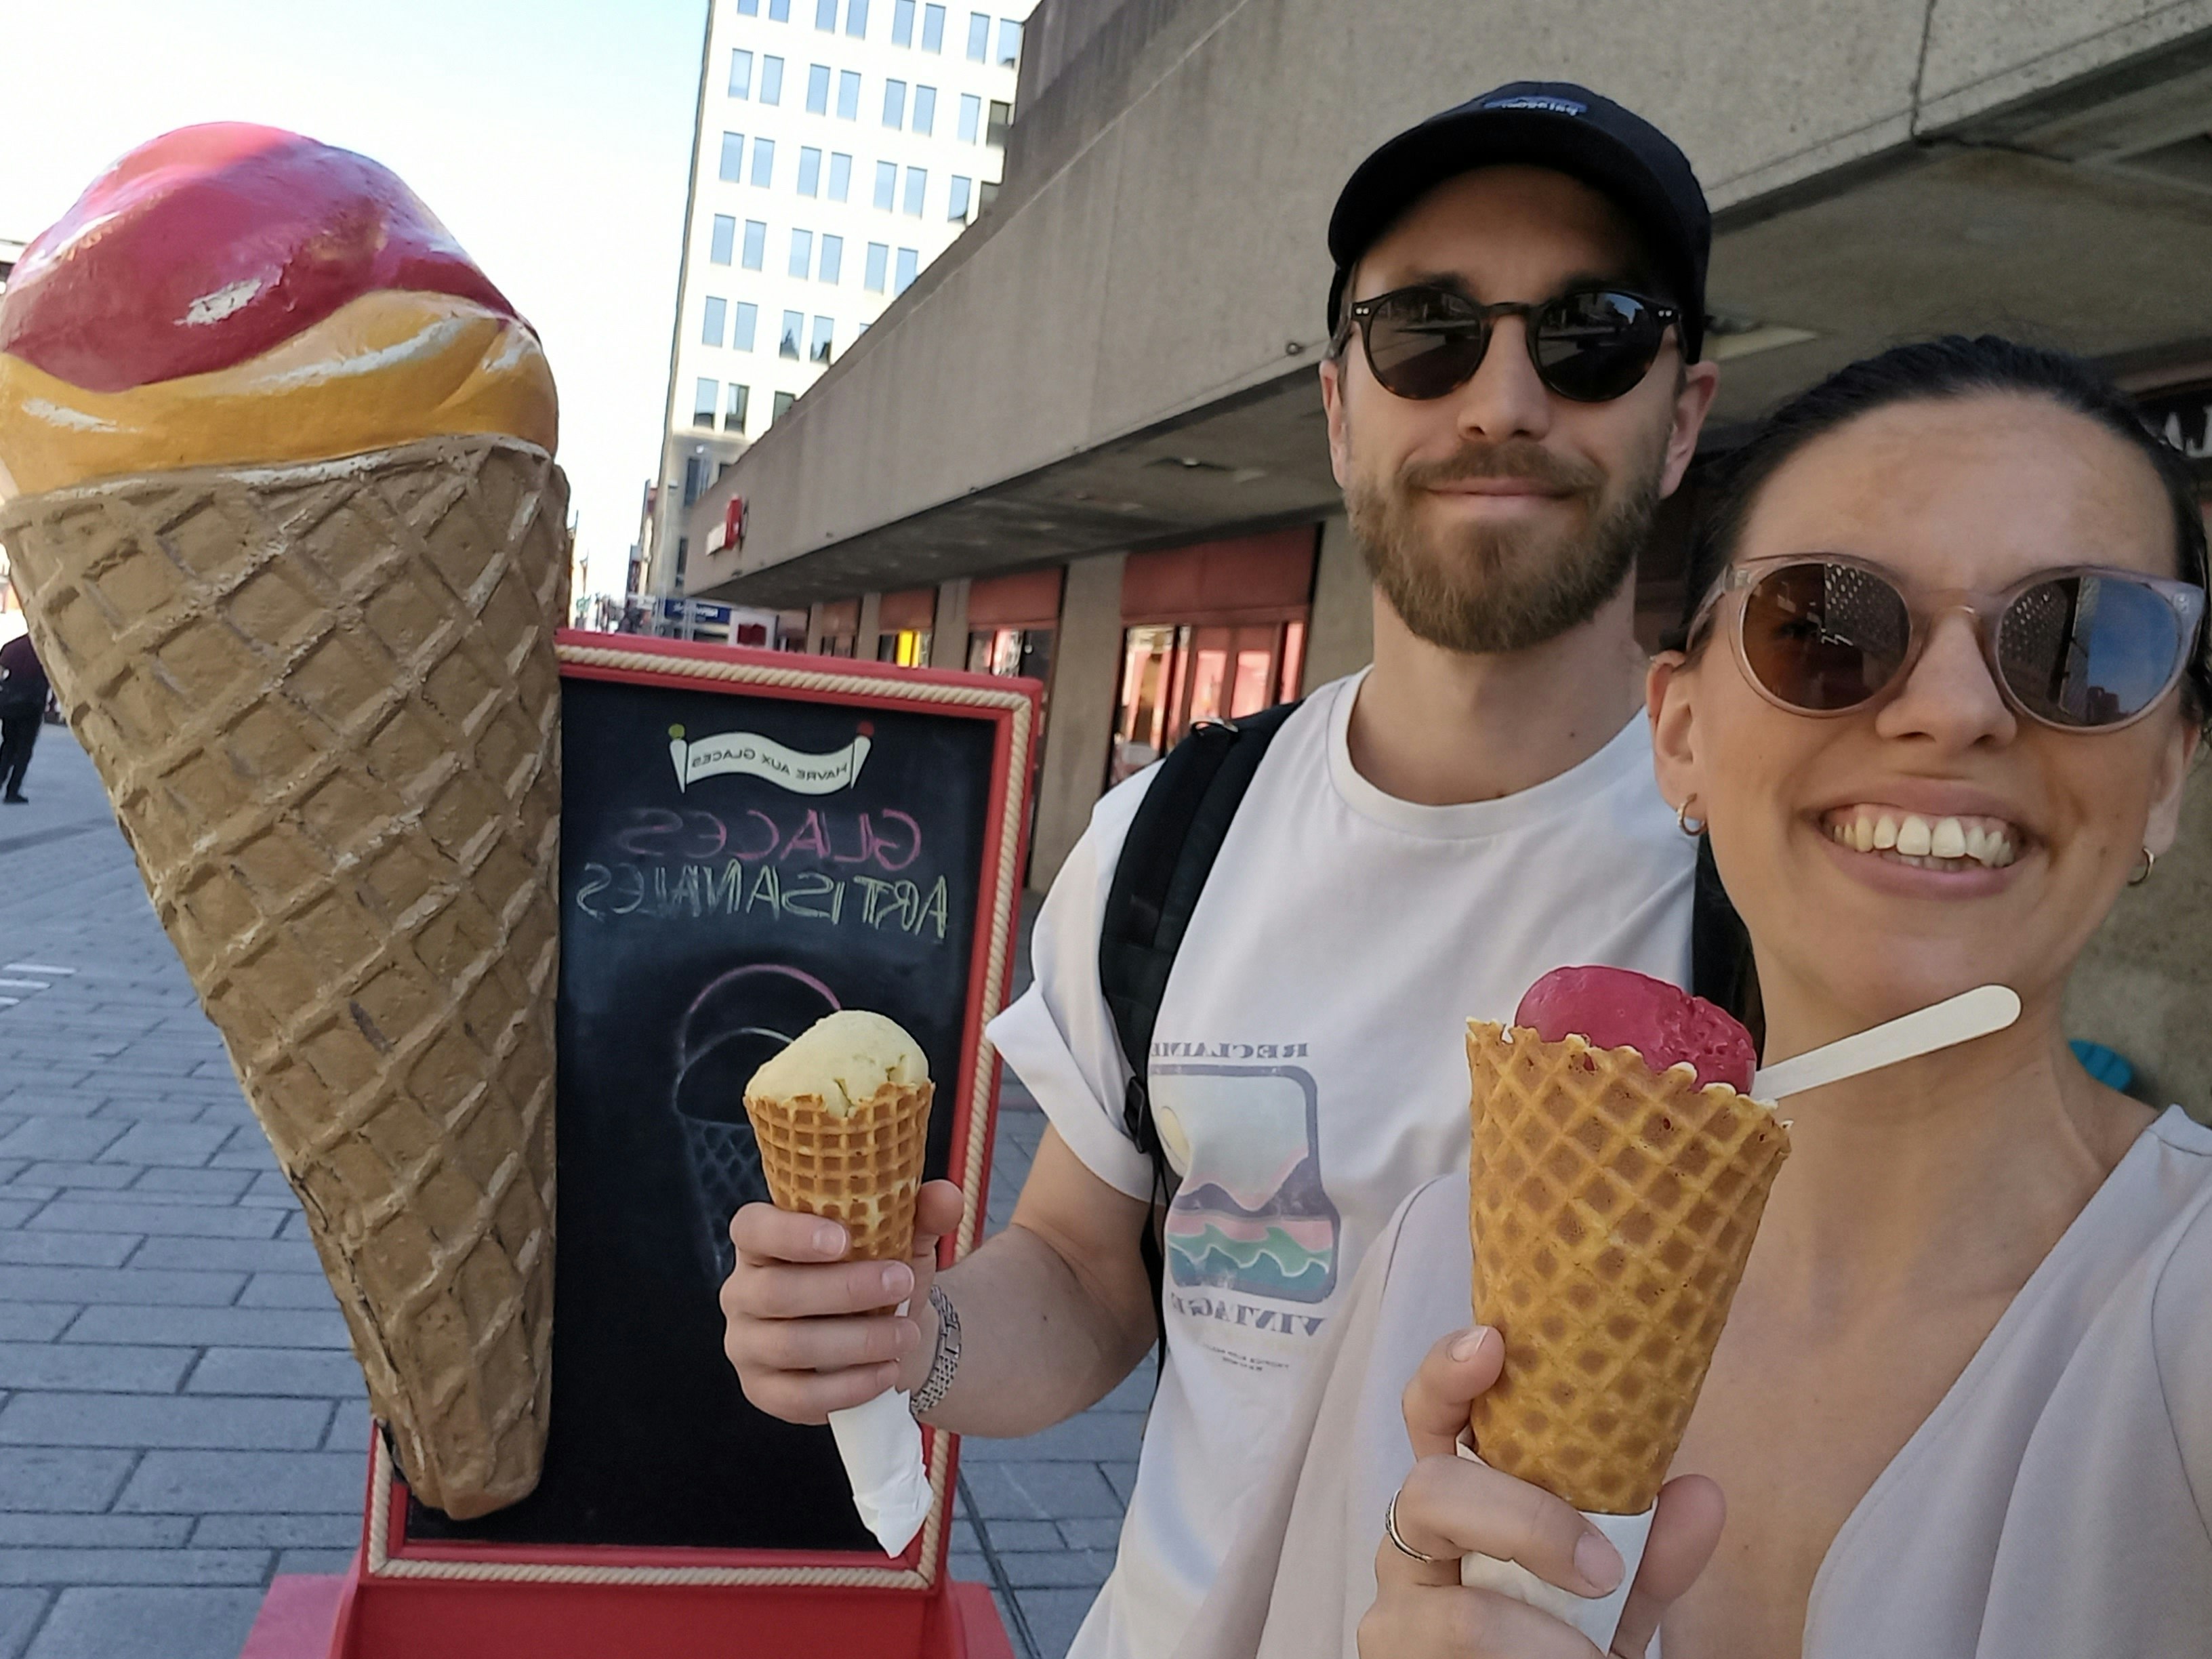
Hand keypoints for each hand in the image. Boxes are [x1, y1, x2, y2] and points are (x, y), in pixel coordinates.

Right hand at [720, 1179, 965, 1423]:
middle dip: (844, 1290)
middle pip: (776, 1291)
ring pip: (789, 1345)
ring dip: (855, 1341)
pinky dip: (848, 1387)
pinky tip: (888, 1373)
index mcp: (762, 1241)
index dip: (789, 1233)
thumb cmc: (879, 1273)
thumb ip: (921, 1214)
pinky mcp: (763, 1390)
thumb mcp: (903, 1240)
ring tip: (907, 1334)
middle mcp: (742, 1290)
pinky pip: (796, 1396)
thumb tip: (945, 1197)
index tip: (842, 1239)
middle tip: (902, 1282)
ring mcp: (746, 1344)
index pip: (751, 1227)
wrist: (885, 1333)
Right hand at [1358, 1328, 1725, 1657]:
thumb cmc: (1565, 1639)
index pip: (1433, 1415)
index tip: (1491, 1344)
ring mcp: (1398, 1604)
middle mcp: (1418, 1537)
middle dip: (1524, 1523)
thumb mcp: (1617, 1597)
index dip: (1448, 1372)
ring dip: (1544, 1635)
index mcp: (1465, 1496)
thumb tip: (1702, 1494)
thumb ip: (1652, 1552)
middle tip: (1603, 1571)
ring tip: (1593, 1657)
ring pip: (1457, 1602)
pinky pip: (1467, 1647)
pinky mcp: (1391, 1655)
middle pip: (1431, 1489)